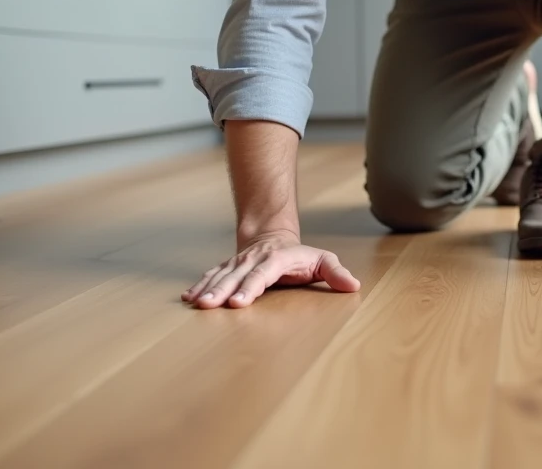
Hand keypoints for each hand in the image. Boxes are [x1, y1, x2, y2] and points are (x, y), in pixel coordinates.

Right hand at [182, 231, 360, 308]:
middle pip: (236, 275)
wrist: (274, 237)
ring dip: (207, 288)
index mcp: (277, 259)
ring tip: (195, 303)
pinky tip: (188, 297)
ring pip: (221, 275)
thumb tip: (353, 285)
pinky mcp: (228, 268)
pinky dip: (199, 284)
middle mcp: (254, 259)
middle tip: (208, 305)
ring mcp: (239, 262)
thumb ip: (336, 273)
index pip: (262, 274)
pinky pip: (212, 275)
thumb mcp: (323, 261)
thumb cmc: (302, 257)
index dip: (250, 287)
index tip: (238, 302)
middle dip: (221, 290)